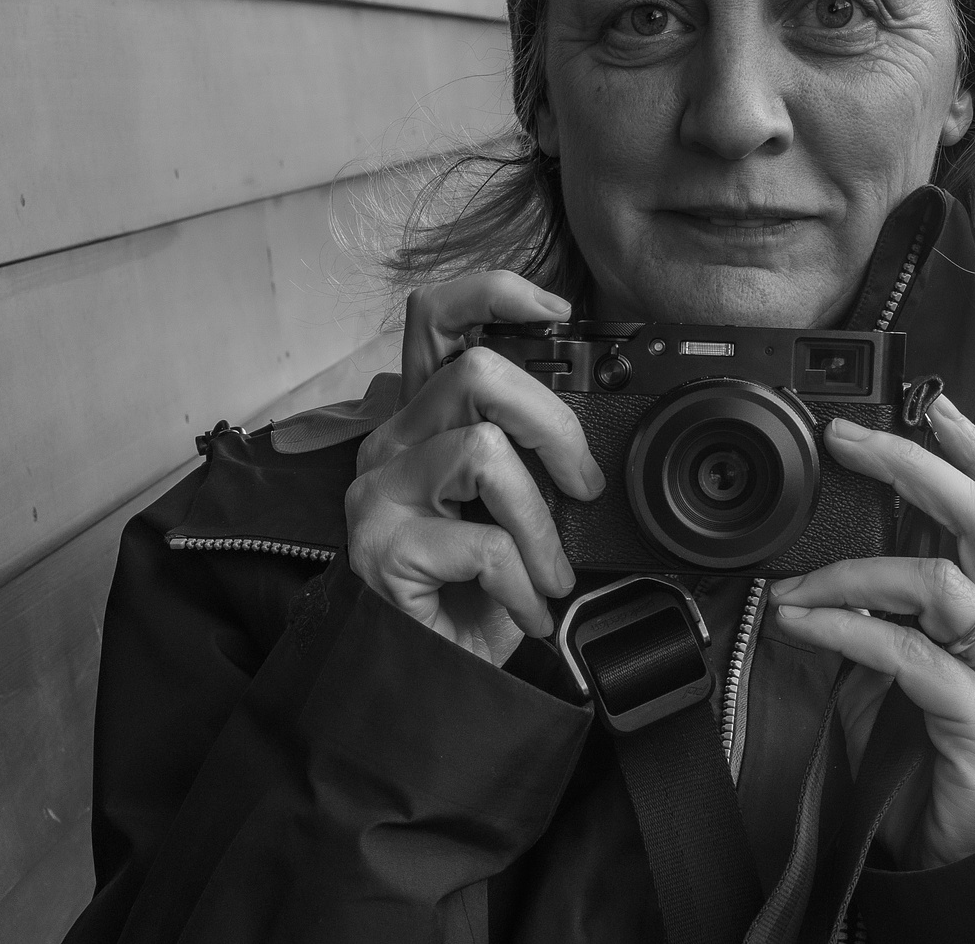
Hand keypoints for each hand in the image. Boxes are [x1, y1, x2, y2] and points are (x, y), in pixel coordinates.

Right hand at [344, 272, 603, 663]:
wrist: (434, 683)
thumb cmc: (474, 595)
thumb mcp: (512, 511)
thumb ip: (532, 459)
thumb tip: (597, 435)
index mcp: (424, 421)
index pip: (434, 316)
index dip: (494, 291)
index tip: (557, 310)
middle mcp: (390, 443)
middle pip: (476, 371)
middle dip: (555, 423)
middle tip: (580, 484)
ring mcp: (377, 493)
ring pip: (484, 452)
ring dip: (539, 523)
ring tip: (548, 571)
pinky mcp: (379, 548)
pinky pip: (482, 543)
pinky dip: (523, 582)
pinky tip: (524, 608)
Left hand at [771, 394, 974, 868]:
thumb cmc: (947, 762)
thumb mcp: (933, 665)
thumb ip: (910, 608)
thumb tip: (846, 544)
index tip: (931, 404)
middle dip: (915, 465)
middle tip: (846, 440)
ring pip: (941, 582)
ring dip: (851, 569)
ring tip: (791, 587)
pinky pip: (908, 656)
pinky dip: (844, 630)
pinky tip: (800, 625)